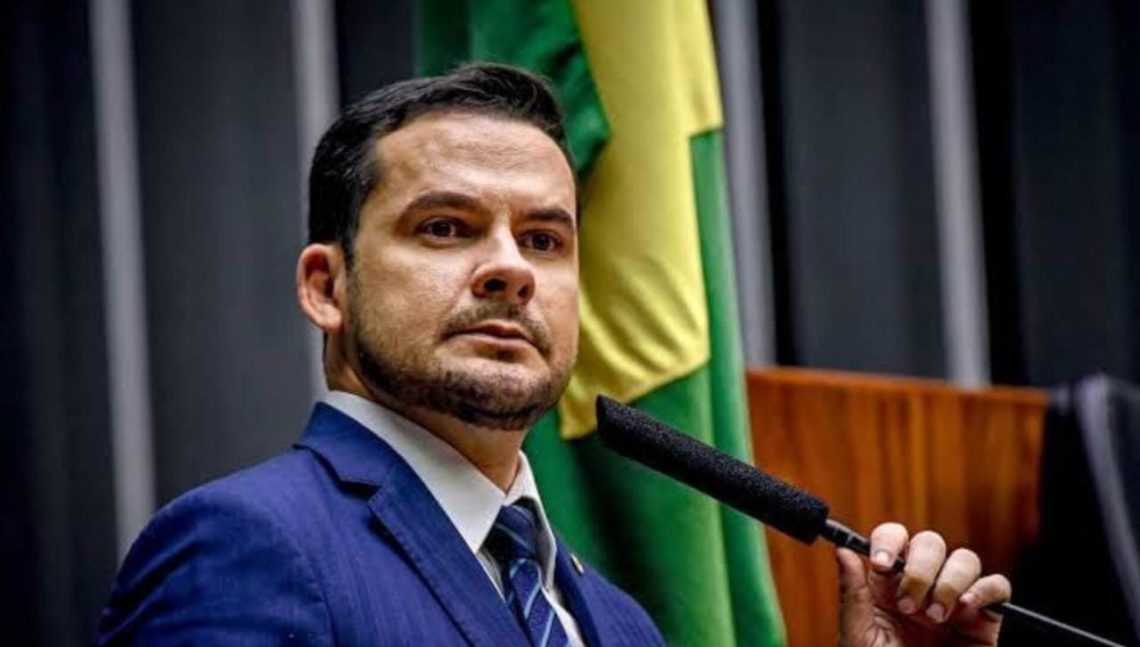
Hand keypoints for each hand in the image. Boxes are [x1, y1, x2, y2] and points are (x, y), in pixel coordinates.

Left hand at [836, 523, 1011, 646]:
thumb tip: (842, 548)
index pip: (893, 539)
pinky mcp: (985, 619)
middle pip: (930, 543)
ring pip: (964, 558)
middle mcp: (922, 585)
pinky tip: (964, 608)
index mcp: (887, 584)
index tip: (880, 564)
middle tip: (909, 606)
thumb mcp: (860, 637)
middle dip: (919, 568)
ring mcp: (955, 599)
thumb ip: (853, 594)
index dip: (888, 541)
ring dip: (948, 581)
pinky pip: (997, 587)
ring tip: (936, 617)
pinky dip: (983, 589)